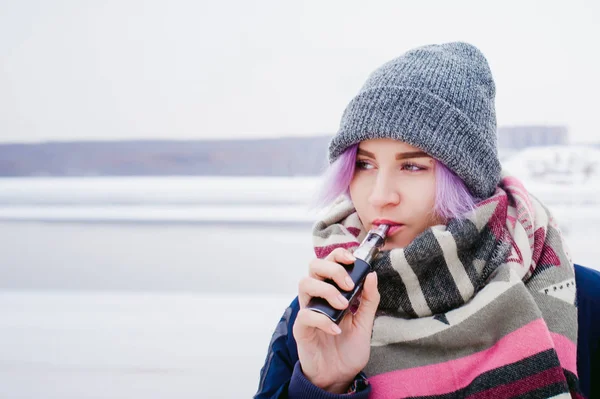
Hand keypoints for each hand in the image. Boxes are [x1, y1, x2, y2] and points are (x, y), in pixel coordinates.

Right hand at [293, 247, 379, 393]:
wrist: (339, 376)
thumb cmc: (348, 348)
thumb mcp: (365, 322)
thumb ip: (369, 299)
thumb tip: (372, 275)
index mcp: (332, 291)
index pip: (329, 262)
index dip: (338, 255)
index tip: (353, 260)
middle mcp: (318, 297)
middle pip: (314, 266)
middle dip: (333, 269)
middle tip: (349, 285)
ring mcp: (308, 310)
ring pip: (305, 283)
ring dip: (326, 290)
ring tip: (343, 306)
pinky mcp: (301, 328)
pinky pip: (306, 315)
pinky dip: (323, 319)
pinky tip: (336, 329)